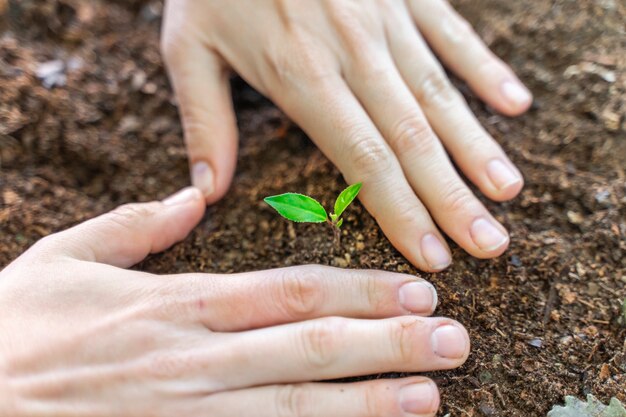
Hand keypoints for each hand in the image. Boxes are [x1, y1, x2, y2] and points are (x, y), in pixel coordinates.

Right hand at [0, 187, 469, 415]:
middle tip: (452, 341)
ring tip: (429, 398)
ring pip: (294, 407)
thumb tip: (189, 197)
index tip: (412, 291)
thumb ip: (135, 226)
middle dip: (388, 345)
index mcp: (176, 304)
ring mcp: (187, 415)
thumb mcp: (65, 257)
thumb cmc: (16, 331)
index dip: (358, 292)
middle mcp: (194, 360)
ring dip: (367, 403)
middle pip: (309, 349)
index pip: (288, 293)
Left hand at [161, 0, 531, 271]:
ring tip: (507, 193)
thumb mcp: (188, 45)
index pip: (362, 160)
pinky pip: (451, 33)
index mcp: (300, 75)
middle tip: (489, 245)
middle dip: (453, 198)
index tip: (432, 254)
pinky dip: (484, 70)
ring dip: (476, 147)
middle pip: (412, 139)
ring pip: (439, 94)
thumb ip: (204, 121)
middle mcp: (352, 53)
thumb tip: (209, 193)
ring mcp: (384, 19)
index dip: (401, 211)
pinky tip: (515, 105)